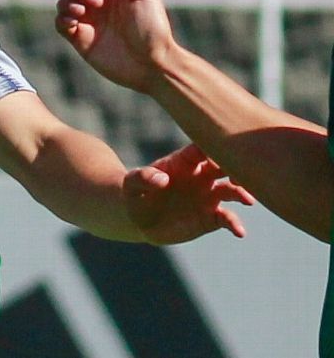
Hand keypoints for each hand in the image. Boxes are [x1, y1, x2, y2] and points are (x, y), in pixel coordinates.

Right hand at [55, 0, 176, 93]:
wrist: (151, 64)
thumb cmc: (152, 29)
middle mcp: (98, 2)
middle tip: (98, 3)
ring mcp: (88, 20)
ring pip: (64, 2)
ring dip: (69, 3)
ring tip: (83, 13)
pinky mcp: (79, 38)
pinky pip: (60, 22)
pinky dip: (63, 18)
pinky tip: (75, 23)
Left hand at [123, 143, 256, 243]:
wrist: (138, 217)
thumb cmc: (136, 192)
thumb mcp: (132, 184)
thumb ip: (143, 177)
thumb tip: (162, 179)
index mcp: (185, 161)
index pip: (203, 148)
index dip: (213, 147)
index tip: (221, 149)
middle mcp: (202, 176)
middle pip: (225, 165)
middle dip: (236, 166)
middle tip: (241, 172)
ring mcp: (208, 196)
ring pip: (232, 190)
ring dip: (242, 193)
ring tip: (248, 200)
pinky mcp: (209, 217)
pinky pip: (227, 219)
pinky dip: (235, 224)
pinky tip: (239, 232)